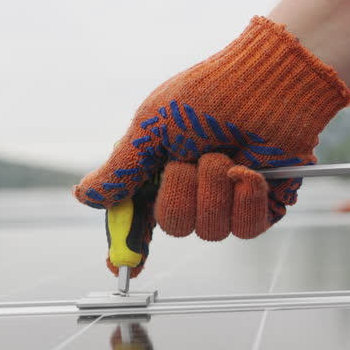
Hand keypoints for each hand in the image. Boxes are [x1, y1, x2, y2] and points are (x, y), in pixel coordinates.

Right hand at [74, 16, 349, 241]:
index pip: (141, 218)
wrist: (265, 83)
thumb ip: (122, 168)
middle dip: (181, 192)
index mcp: (162, 171)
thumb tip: (84, 197)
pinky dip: (245, 199)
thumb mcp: (151, 126)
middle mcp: (195, 189)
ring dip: (214, 188)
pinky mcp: (264, 204)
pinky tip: (249, 171)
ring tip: (224, 154)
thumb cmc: (209, 93)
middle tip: (191, 157)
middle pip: (175, 226)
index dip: (130, 243)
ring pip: (212, 231)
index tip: (122, 266)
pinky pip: (247, 229)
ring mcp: (230, 199)